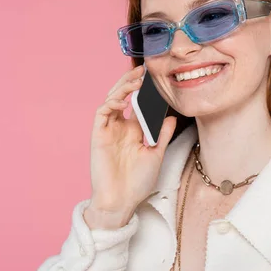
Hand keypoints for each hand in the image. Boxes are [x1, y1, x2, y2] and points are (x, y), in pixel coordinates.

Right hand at [86, 65, 176, 228]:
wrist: (121, 200)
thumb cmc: (138, 182)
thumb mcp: (156, 154)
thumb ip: (162, 134)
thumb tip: (171, 116)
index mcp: (133, 131)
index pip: (137, 104)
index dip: (143, 90)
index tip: (154, 78)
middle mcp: (120, 127)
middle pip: (122, 96)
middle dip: (130, 82)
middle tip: (142, 70)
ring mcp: (108, 130)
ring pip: (111, 100)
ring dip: (121, 88)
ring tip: (135, 79)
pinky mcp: (98, 135)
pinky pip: (102, 113)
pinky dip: (111, 103)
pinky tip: (123, 101)